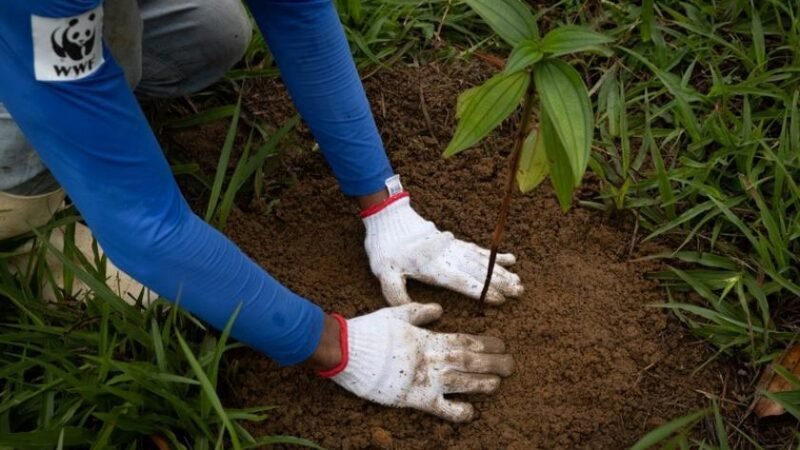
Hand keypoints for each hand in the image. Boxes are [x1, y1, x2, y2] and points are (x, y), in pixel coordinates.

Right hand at [319, 303, 513, 421]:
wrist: (347, 350)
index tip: (502, 344)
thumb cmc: (369, 330)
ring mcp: (426, 378)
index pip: (465, 339)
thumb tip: (440, 309)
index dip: (487, 342)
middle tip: (511, 364)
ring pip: (464, 381)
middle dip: (494, 362)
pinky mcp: (415, 398)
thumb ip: (420, 312)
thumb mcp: (396, 314)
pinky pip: (442, 408)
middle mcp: (432, 357)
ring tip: (499, 383)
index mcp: (429, 337)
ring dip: (484, 383)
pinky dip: (458, 411)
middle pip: (471, 359)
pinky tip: (471, 412)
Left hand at [362, 193, 522, 304]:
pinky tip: (511, 259)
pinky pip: (478, 250)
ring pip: (482, 260)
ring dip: (502, 271)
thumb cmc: (386, 249)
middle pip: (478, 270)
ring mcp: (453, 247)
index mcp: (432, 266)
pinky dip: (495, 256)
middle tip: (519, 292)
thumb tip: (416, 309)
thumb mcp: (384, 273)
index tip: (499, 299)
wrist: (388, 218)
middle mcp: (447, 256)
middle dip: (500, 282)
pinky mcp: (454, 242)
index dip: (480, 289)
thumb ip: (397, 293)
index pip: (461, 280)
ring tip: (519, 282)